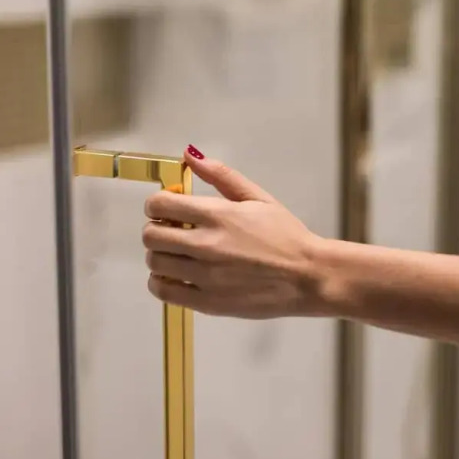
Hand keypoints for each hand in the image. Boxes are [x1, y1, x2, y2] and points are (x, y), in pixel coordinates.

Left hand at [143, 145, 327, 317]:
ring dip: (160, 255)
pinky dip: (162, 282)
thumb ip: (221, 175)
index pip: (160, 205)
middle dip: (156, 228)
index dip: (157, 204)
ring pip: (154, 263)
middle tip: (173, 230)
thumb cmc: (286, 235)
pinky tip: (178, 275)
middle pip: (151, 235)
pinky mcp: (207, 303)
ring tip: (179, 253)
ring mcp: (204, 277)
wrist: (307, 276)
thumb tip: (189, 155)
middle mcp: (206, 245)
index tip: (167, 207)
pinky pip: (163, 291)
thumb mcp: (258, 197)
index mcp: (217, 215)